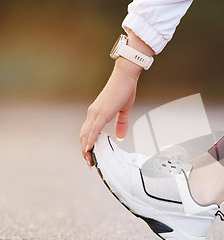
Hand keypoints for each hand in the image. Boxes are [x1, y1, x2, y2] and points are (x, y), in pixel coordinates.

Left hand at [79, 32, 153, 166]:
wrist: (124, 77)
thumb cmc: (124, 89)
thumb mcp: (124, 110)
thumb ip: (121, 123)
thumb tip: (120, 136)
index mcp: (97, 113)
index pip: (88, 132)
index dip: (88, 144)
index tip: (91, 155)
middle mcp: (93, 113)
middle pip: (84, 136)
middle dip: (85, 150)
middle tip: (89, 162)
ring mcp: (95, 113)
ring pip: (86, 135)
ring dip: (86, 149)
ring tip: (88, 160)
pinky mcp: (101, 113)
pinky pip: (93, 130)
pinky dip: (90, 141)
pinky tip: (88, 149)